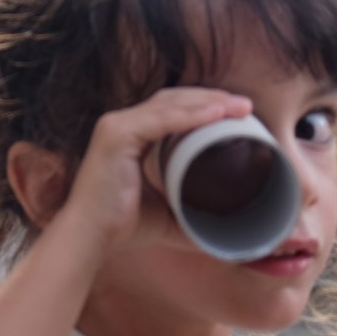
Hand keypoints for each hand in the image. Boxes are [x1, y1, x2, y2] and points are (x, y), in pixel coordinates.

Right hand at [60, 88, 251, 251]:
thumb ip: (191, 213)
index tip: (236, 113)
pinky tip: (216, 114)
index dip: (203, 105)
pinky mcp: (116, 135)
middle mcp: (121, 123)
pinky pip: (160, 120)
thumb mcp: (166, 215)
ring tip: (239, 107)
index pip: (170, 108)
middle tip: (245, 106)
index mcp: (131, 135)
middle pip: (172, 99)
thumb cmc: (122, 226)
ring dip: (208, 102)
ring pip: (169, 104)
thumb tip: (229, 232)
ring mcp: (117, 125)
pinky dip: (190, 115)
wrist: (91, 237)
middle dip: (211, 98)